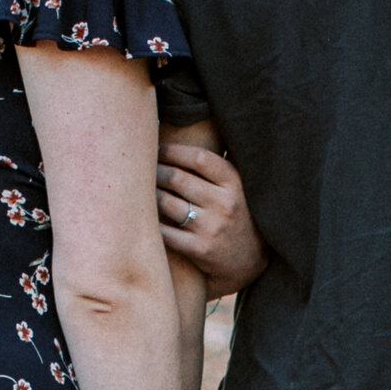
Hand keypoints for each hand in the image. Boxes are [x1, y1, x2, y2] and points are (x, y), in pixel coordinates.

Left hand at [156, 137, 266, 297]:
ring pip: (166, 202)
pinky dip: (150, 221)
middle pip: (176, 178)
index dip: (173, 151)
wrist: (249, 262)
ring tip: (141, 189)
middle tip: (142, 169)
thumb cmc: (236, 215)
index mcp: (234, 183)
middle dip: (155, 171)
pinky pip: (164, 231)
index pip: (198, 158)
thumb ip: (218, 165)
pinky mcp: (199, 250)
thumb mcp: (238, 188)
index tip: (158, 149)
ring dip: (149, 194)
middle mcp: (225, 203)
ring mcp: (212, 228)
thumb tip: (193, 128)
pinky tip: (143, 215)